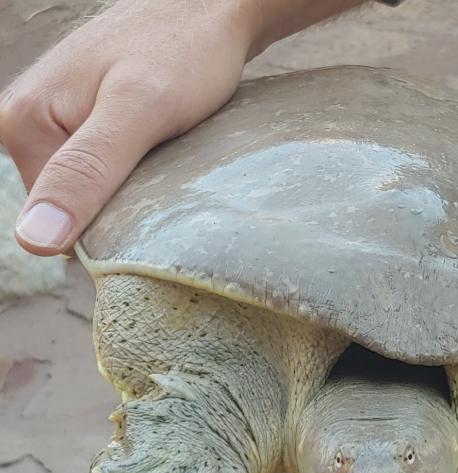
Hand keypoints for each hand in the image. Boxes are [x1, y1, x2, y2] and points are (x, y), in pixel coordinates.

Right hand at [1, 0, 366, 255]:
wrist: (212, 7)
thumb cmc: (182, 50)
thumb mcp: (139, 112)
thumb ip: (86, 171)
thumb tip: (33, 241)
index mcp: (21, 125)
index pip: (54, 223)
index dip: (109, 226)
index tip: (150, 202)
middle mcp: (29, 123)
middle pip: (74, 206)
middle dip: (122, 205)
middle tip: (164, 173)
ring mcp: (60, 120)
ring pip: (95, 190)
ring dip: (134, 189)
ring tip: (166, 158)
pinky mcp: (89, 120)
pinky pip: (109, 168)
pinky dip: (140, 171)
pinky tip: (163, 152)